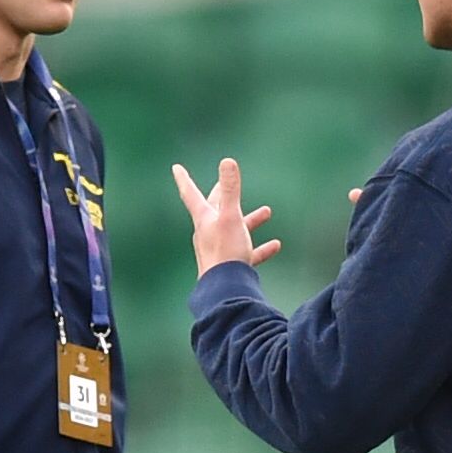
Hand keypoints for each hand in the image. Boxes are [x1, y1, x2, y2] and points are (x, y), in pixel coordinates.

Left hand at [171, 157, 280, 274]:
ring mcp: (220, 250)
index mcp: (204, 219)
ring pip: (235, 229)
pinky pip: (248, 252)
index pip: (191, 194)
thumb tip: (227, 161)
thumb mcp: (231, 217)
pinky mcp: (232, 266)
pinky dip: (261, 247)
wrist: (226, 290)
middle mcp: (208, 233)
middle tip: (224, 185)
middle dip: (222, 196)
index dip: (184, 179)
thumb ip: (231, 190)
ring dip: (250, 220)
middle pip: (215, 209)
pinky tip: (275, 245)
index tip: (176, 168)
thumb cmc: (226, 252)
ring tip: (266, 212)